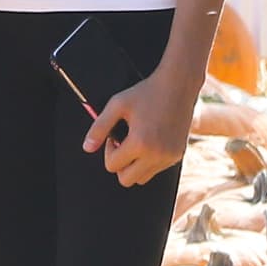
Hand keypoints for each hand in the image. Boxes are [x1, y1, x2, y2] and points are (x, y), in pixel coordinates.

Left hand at [83, 66, 193, 187]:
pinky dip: (149, 162)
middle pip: (126, 179)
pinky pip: (157, 170)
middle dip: (120, 164)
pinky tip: (151, 141)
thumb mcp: (117, 104)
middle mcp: (156, 154)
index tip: (115, 137)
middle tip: (124, 144)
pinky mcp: (177, 155)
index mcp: (140, 143)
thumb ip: (99, 127)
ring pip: (142, 178)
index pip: (112, 166)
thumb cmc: (147, 92)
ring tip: (137, 143)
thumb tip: (87, 148)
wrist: (179, 85)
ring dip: (135, 166)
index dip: (109, 151)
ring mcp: (169, 157)